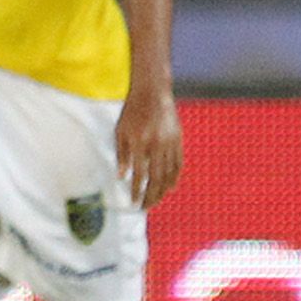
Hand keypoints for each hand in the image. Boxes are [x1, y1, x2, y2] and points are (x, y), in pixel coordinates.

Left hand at [116, 88, 182, 208]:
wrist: (152, 93)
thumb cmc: (132, 112)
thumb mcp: (121, 131)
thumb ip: (122, 155)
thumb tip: (121, 177)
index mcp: (140, 143)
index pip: (140, 175)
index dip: (137, 191)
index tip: (134, 202)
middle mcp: (157, 145)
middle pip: (156, 178)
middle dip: (151, 196)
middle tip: (145, 207)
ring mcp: (170, 143)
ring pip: (169, 174)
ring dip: (162, 190)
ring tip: (155, 200)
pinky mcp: (179, 140)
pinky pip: (178, 164)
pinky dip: (174, 177)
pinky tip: (169, 187)